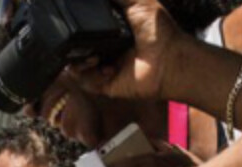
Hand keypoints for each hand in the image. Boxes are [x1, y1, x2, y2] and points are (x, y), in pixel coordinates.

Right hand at [69, 0, 186, 101]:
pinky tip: (107, 68)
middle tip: (81, 40)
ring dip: (79, 61)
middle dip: (73, 44)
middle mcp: (106, 47)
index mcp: (111, 28)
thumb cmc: (159, 31)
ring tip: (94, 57)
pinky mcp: (104, 84)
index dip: (77, 24)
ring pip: (75, 65)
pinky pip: (84, 82)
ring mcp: (103, 66)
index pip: (85, 26)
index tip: (74, 19)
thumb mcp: (137, 1)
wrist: (168, 60)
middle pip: (75, 46)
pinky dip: (90, 75)